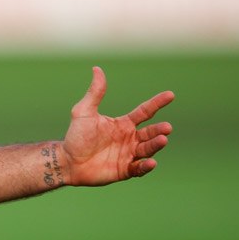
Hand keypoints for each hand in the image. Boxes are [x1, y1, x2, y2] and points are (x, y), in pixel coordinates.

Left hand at [61, 67, 173, 185]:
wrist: (67, 161)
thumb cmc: (75, 136)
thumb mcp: (84, 112)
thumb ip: (94, 92)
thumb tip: (97, 69)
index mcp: (123, 124)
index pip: (145, 112)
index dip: (157, 103)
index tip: (170, 94)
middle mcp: (129, 139)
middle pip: (150, 132)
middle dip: (159, 130)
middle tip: (167, 127)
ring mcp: (128, 155)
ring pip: (147, 149)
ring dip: (156, 145)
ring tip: (163, 139)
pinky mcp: (125, 170)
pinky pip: (139, 168)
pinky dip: (146, 166)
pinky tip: (151, 162)